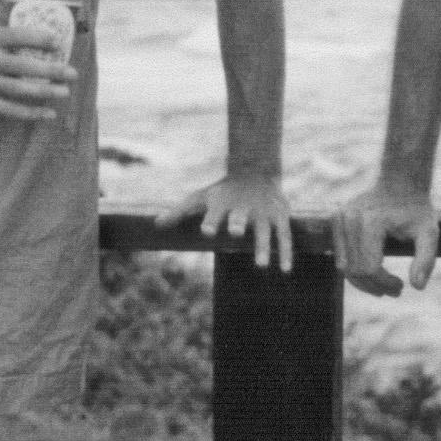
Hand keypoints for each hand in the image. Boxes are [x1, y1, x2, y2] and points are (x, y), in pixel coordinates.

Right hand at [0, 26, 76, 121]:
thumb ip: (6, 39)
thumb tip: (43, 40)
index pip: (17, 35)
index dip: (39, 38)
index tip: (58, 41)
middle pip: (26, 66)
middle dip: (53, 70)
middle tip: (73, 73)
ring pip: (22, 90)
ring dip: (47, 92)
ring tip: (65, 92)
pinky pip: (12, 110)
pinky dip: (32, 113)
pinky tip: (48, 113)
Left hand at [158, 175, 293, 272]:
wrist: (255, 171)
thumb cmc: (223, 191)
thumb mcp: (201, 198)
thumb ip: (180, 212)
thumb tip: (156, 224)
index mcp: (222, 202)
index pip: (215, 211)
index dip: (211, 220)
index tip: (207, 230)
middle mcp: (243, 207)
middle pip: (240, 215)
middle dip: (238, 222)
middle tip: (235, 232)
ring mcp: (263, 212)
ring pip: (265, 230)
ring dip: (263, 246)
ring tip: (261, 265)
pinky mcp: (279, 217)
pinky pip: (284, 236)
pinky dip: (285, 252)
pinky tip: (284, 269)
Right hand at [332, 183, 438, 296]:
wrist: (400, 183)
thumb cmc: (416, 210)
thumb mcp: (429, 233)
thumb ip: (426, 259)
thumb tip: (417, 287)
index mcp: (371, 221)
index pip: (370, 268)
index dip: (386, 284)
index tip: (402, 286)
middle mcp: (350, 218)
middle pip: (355, 271)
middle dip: (375, 286)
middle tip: (396, 290)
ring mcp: (340, 217)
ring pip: (345, 267)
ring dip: (364, 282)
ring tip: (385, 284)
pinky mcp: (335, 219)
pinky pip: (340, 256)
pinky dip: (355, 270)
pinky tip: (373, 272)